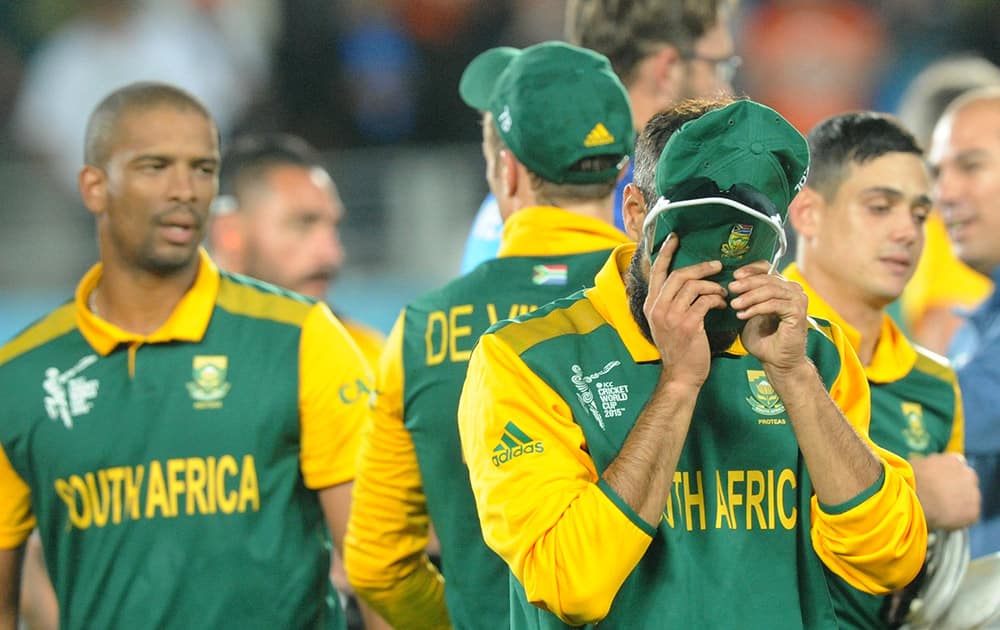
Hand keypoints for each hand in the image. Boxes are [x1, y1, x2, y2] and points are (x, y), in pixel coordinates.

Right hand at [644, 234, 727, 388]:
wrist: (681, 374)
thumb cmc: (678, 348)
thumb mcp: (665, 322)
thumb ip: (669, 302)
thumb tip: (685, 281)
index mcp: (650, 305)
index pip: (656, 271)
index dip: (666, 252)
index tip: (675, 237)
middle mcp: (657, 308)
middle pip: (679, 275)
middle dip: (701, 267)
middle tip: (717, 265)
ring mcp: (671, 316)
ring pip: (694, 286)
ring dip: (713, 285)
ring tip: (722, 290)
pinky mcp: (688, 324)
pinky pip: (705, 300)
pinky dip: (717, 298)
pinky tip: (723, 303)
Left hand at [728, 262, 807, 372]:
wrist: (776, 361)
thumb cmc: (763, 339)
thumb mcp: (749, 313)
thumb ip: (745, 297)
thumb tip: (729, 283)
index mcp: (781, 287)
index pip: (767, 268)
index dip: (750, 269)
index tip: (734, 276)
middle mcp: (793, 290)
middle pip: (768, 278)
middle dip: (746, 283)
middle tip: (730, 289)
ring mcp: (798, 300)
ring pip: (770, 290)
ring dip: (749, 296)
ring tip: (734, 305)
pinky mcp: (798, 312)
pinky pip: (774, 304)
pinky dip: (756, 308)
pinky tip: (743, 315)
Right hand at [910, 452, 980, 529]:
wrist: (909, 500)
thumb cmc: (906, 481)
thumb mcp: (915, 465)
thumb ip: (927, 467)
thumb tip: (925, 472)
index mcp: (952, 460)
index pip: (957, 464)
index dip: (949, 473)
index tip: (941, 481)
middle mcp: (967, 473)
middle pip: (967, 480)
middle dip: (958, 487)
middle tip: (943, 496)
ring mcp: (973, 493)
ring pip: (970, 499)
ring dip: (959, 503)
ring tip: (941, 510)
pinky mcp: (973, 512)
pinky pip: (968, 516)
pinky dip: (959, 519)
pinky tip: (944, 520)